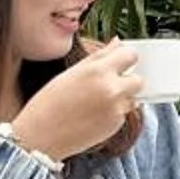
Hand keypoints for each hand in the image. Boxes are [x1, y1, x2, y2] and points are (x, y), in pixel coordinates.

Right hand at [7, 46, 143, 163]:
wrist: (41, 136)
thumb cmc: (49, 103)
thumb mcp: (71, 73)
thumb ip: (99, 56)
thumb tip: (117, 42)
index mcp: (98, 70)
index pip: (131, 55)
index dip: (126, 59)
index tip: (120, 62)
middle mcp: (111, 89)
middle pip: (138, 79)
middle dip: (128, 81)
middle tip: (110, 84)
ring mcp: (116, 109)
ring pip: (133, 98)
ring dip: (122, 97)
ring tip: (97, 102)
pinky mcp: (116, 125)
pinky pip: (124, 113)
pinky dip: (114, 113)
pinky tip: (94, 115)